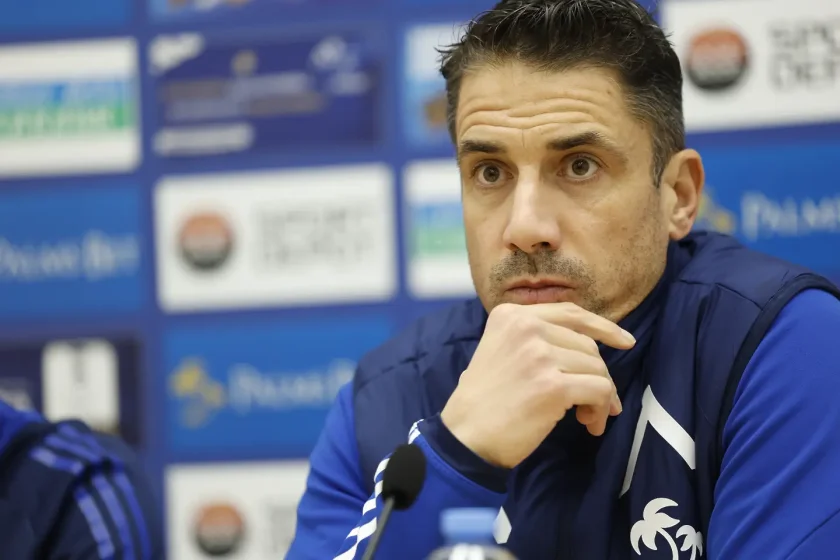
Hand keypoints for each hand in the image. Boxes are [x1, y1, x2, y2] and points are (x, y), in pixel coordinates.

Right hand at [440, 302, 635, 468]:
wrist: (466, 435)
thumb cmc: (483, 400)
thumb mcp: (500, 350)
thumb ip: (534, 338)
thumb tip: (589, 349)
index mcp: (512, 315)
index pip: (570, 313)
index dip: (603, 327)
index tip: (625, 342)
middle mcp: (526, 327)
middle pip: (587, 345)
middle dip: (597, 375)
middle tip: (591, 404)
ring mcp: (540, 355)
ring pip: (597, 368)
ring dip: (600, 396)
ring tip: (586, 417)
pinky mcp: (553, 385)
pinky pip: (599, 390)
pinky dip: (600, 409)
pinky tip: (588, 424)